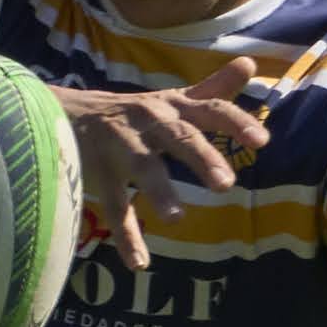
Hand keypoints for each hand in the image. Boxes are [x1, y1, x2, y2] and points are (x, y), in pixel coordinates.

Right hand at [64, 66, 268, 270]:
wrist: (65, 115)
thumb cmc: (133, 114)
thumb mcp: (172, 99)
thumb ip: (212, 90)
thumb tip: (251, 62)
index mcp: (172, 108)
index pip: (210, 110)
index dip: (236, 123)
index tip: (262, 141)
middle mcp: (149, 122)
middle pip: (179, 137)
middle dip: (201, 157)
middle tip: (224, 184)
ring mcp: (120, 147)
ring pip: (142, 168)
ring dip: (158, 191)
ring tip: (177, 218)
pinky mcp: (97, 173)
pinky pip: (114, 206)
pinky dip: (125, 236)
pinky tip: (139, 263)